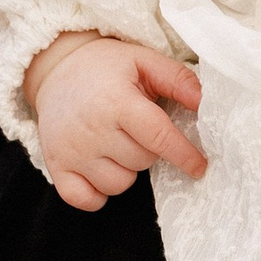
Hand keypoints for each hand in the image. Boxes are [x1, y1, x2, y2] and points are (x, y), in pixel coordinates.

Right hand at [27, 34, 205, 212]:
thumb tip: (205, 103)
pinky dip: (98, 193)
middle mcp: (92, 128)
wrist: (55, 68)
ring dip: (126, 171)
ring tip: (116, 144)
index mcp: (116, 101)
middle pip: (141, 161)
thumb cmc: (105, 67)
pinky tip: (100, 169)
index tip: (200, 167)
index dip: (184, 155)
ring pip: (118, 184)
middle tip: (135, 129)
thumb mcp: (144, 60)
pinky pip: (86, 200)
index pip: (158, 137)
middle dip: (148, 150)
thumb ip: (178, 80)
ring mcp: (71, 150)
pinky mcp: (56, 165)